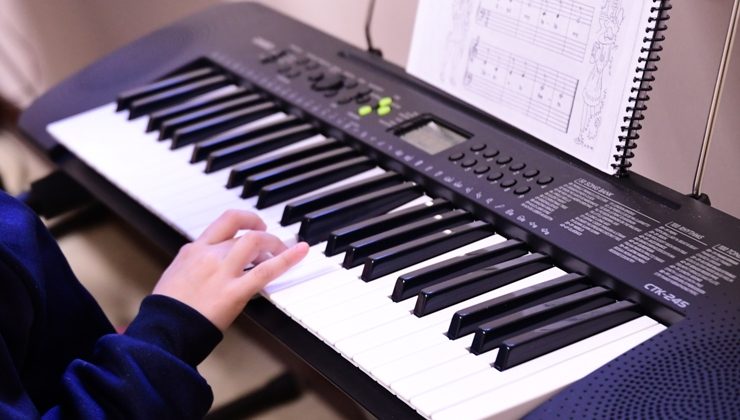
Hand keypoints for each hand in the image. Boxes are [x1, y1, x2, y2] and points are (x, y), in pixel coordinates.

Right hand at [152, 210, 308, 330]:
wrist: (163, 331)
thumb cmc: (167, 311)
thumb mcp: (175, 278)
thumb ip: (194, 266)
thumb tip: (208, 265)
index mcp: (192, 251)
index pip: (224, 222)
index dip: (245, 220)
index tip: (254, 226)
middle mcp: (208, 255)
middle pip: (243, 231)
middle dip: (263, 234)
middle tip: (272, 243)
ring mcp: (222, 271)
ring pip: (254, 241)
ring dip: (273, 244)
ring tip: (281, 252)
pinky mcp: (234, 292)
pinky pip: (266, 270)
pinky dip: (287, 258)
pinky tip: (301, 252)